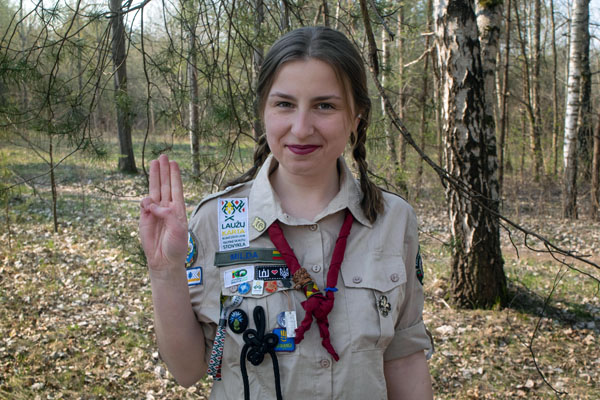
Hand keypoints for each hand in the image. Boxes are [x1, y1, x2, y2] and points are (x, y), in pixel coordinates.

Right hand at [139, 155, 188, 271]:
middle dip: (164, 171)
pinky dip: (146, 201)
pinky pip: (144, 204)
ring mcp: (155, 212)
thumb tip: (154, 204)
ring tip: (154, 162)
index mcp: (178, 209)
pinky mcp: (145, 218)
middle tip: (163, 156)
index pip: (176, 188)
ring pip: (154, 190)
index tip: (174, 163)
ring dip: (154, 177)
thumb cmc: (176, 246)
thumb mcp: (178, 229)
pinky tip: (148, 202)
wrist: (164, 260)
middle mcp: (167, 207)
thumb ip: (168, 215)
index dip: (175, 175)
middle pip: (165, 185)